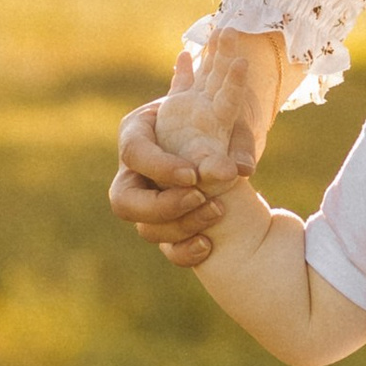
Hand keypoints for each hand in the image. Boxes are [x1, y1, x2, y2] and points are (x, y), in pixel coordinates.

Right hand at [109, 28, 283, 270]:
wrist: (223, 132)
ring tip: (218, 211)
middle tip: (199, 197)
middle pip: (123, 200)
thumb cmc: (217, 114)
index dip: (159, 168)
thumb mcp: (225, 115)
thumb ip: (234, 141)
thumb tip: (241, 169)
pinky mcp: (164, 224)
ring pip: (145, 228)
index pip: (133, 152)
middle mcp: (133, 171)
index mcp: (137, 132)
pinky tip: (208, 245)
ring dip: (181, 226)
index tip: (193, 175)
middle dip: (161, 206)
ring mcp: (145, 202)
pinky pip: (164, 247)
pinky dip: (183, 251)